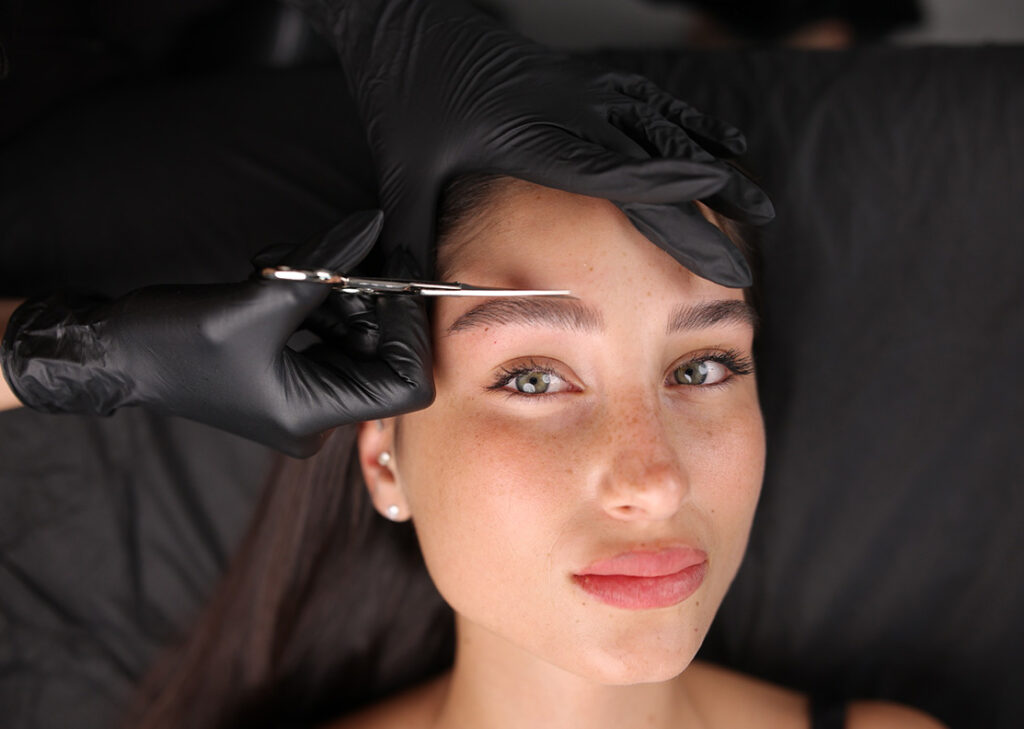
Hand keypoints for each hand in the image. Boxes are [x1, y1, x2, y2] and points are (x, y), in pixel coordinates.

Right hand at [0, 210, 432, 456]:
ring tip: (290, 265)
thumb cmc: (173, 343)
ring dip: (334, 291)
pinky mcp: (292, 370)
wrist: (116, 352)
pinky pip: (328, 332)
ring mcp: (305, 392)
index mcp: (313, 416)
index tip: (401, 275)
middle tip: (343, 258)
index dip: (409, 330)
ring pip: (354, 337)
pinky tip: (278, 274)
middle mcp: (316, 414)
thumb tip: (374, 226)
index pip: (406, 386)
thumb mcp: (256, 301)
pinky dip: (315, 297)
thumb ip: (322, 266)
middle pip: (381, 355)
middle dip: (367, 300)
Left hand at [294, 0, 772, 285]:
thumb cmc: (401, 101)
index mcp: (531, 136)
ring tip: (756, 203)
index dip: (674, 208)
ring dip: (715, 164)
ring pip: (665, 126)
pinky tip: (718, 141)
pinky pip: (651, 101)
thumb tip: (406, 315)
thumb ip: (413, 257)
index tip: (722, 241)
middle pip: (657, 157)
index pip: (618, 178)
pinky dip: (692, 125)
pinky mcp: (582, 78)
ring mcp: (582, 87)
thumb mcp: (400, 187)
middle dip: (710, 208)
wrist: (406, 21)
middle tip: (745, 258)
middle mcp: (570, 107)